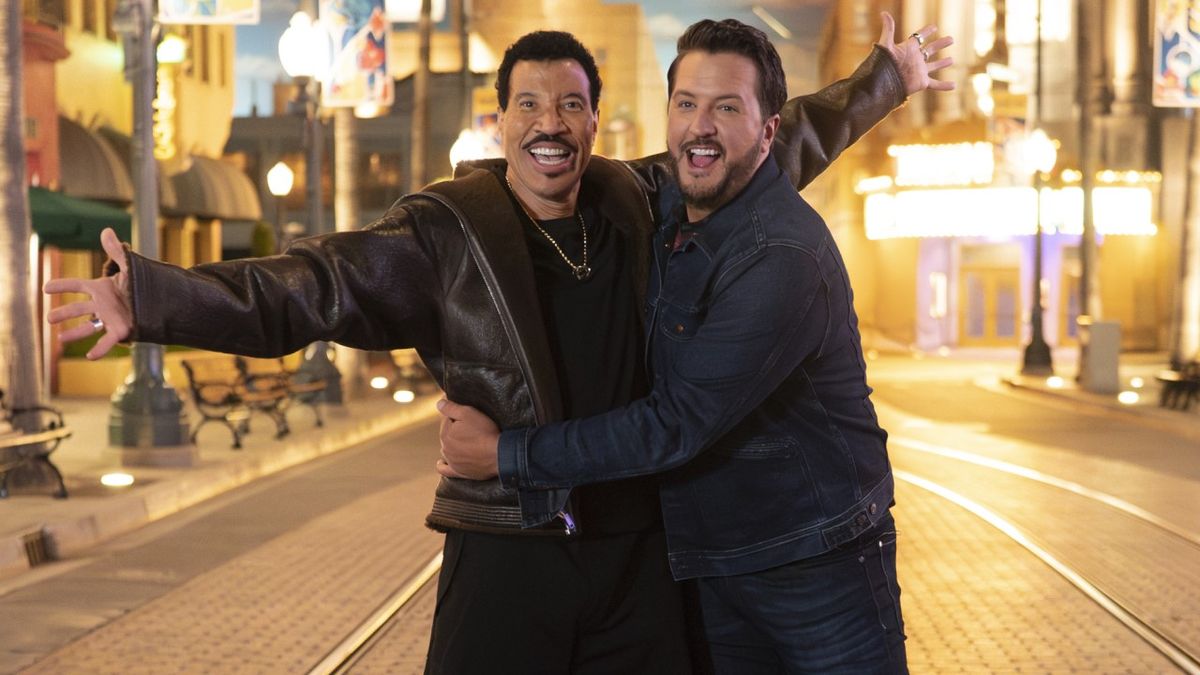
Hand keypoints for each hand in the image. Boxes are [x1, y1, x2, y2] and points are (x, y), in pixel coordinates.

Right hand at [43, 227, 132, 359]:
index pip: (77, 286)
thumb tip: (106, 230)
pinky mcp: (122, 330)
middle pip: (78, 309)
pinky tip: (90, 356)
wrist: (162, 300)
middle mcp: (102, 305)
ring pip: (88, 327)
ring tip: (60, 340)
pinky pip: (108, 340)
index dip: (62, 286)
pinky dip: (99, 349)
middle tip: (49, 318)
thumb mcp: (129, 267)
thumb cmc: (143, 283)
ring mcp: (110, 318)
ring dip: (74, 333)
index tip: (46, 288)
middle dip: (64, 313)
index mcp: (101, 289)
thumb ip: (117, 251)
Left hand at [435, 398, 500, 479]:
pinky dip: (442, 465)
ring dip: (451, 443)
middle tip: (470, 425)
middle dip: (454, 428)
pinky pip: (444, 469)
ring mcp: (451, 461)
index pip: (446, 419)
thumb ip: (451, 408)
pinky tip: (443, 461)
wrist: (498, 455)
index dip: (456, 413)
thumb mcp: (469, 413)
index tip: (465, 412)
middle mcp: (445, 448)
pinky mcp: (458, 472)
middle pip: (446, 433)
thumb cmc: (485, 432)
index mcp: (445, 433)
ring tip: (464, 439)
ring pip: (446, 449)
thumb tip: (438, 403)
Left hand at [876, 11, 954, 95]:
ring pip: (935, 66)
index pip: (919, 37)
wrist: (883, 83)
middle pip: (931, 50)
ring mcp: (920, 71)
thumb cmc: (884, 64)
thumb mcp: (886, 44)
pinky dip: (945, 86)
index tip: (934, 27)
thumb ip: (888, 29)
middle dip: (940, 44)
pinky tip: (954, 86)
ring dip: (943, 63)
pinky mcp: (922, 82)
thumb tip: (884, 12)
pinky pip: (936, 84)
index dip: (926, 31)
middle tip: (951, 39)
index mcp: (909, 48)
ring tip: (952, 60)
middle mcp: (916, 59)